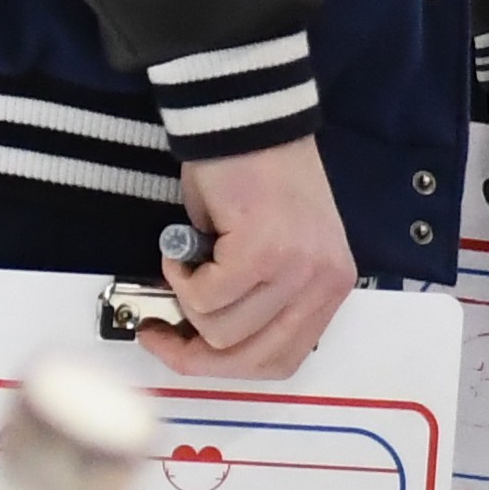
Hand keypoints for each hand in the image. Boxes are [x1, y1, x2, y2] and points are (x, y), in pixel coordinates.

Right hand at [152, 137, 355, 379]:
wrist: (249, 122)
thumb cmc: (251, 182)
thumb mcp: (269, 256)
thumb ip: (254, 302)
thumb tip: (203, 345)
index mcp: (329, 288)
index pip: (279, 361)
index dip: (223, 367)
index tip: (183, 350)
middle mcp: (322, 282)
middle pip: (248, 360)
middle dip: (193, 353)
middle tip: (159, 330)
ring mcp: (298, 267)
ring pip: (220, 330)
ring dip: (186, 302)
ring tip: (187, 261)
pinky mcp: (265, 249)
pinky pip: (203, 297)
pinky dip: (180, 275)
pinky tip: (184, 245)